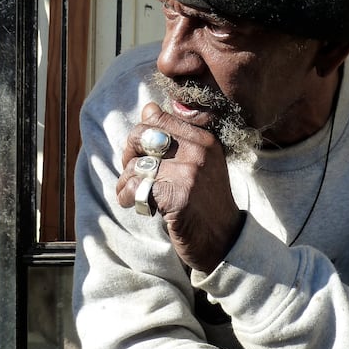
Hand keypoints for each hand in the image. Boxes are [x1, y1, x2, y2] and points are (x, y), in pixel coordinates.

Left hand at [116, 102, 244, 272]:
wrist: (223, 240)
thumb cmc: (204, 202)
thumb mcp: (199, 164)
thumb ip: (176, 137)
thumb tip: (149, 107)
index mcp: (204, 138)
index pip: (157, 116)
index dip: (142, 134)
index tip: (143, 155)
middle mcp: (199, 150)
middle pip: (141, 134)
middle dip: (129, 154)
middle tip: (134, 174)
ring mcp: (190, 172)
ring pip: (135, 163)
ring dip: (126, 182)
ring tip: (133, 194)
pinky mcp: (178, 196)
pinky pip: (135, 185)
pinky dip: (127, 197)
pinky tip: (135, 205)